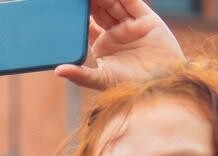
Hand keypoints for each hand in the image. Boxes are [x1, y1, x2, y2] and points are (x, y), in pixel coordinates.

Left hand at [54, 0, 183, 90]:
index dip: (80, 16)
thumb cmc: (129, 87)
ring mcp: (131, 26)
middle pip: (101, 12)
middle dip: (91, 2)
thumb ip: (79, 75)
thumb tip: (58, 71)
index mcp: (102, 46)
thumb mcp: (100, 80)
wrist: (160, 86)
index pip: (87, 26)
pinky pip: (134, 4)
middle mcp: (116, 35)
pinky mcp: (147, 20)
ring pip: (116, 5)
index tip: (69, 7)